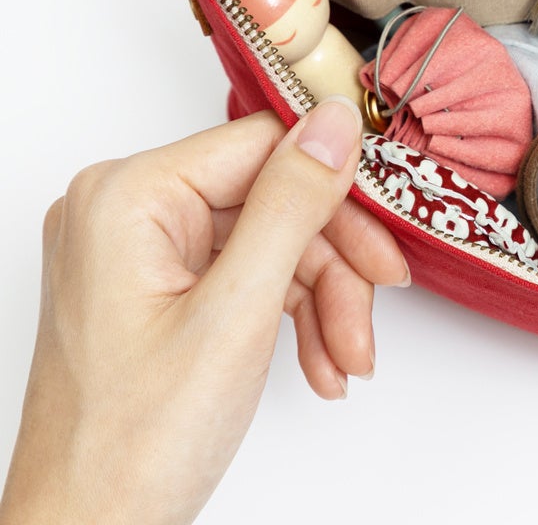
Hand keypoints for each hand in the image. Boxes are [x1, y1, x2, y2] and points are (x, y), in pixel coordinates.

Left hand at [0, 98, 407, 524]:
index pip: (264, 148)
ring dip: (321, 303)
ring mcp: (139, 252)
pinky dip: (290, 320)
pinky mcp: (157, 289)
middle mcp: (126, 211)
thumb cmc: (133, 444)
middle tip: (369, 321)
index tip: (384, 247)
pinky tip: (318, 365)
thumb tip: (333, 121)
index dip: (336, 196)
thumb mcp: (235, 313)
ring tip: (345, 363)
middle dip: (332, 269)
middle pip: (273, 202)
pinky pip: (247, 278)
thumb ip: (291, 205)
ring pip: (270, 245)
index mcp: (127, 196)